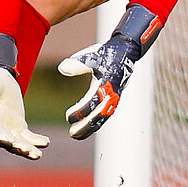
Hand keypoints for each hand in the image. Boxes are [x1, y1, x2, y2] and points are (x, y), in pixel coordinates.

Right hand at [0, 32, 47, 159]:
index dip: (2, 137)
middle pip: (8, 142)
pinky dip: (36, 141)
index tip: (10, 142)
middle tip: (28, 152)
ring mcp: (10, 129)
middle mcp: (0, 127)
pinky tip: (46, 142)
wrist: (3, 81)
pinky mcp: (19, 128)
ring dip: (27, 150)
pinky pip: (28, 138)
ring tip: (38, 156)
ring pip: (19, 144)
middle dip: (17, 148)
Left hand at [58, 3, 162, 138]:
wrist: (125, 51)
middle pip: (100, 115)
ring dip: (90, 127)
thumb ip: (77, 64)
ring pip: (103, 117)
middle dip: (86, 126)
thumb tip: (62, 69)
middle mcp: (112, 94)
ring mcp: (114, 97)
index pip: (93, 102)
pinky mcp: (113, 98)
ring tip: (76, 135)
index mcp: (107, 84)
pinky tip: (85, 127)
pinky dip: (95, 122)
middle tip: (72, 134)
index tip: (68, 117)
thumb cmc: (106, 53)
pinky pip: (105, 114)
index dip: (80, 111)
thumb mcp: (91, 56)